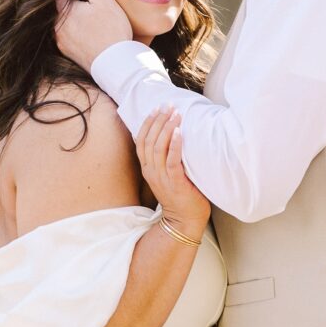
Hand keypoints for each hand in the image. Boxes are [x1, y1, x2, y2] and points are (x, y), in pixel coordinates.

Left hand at [54, 0, 131, 71]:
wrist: (117, 65)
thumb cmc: (112, 30)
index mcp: (63, 11)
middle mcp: (56, 28)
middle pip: (61, 10)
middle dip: (73, 6)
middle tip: (91, 7)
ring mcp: (61, 43)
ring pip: (64, 25)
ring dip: (75, 21)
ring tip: (93, 22)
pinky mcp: (68, 55)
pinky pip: (68, 39)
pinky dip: (77, 35)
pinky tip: (91, 35)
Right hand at [137, 106, 209, 237]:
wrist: (184, 221)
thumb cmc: (181, 196)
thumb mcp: (168, 175)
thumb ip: (166, 158)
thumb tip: (174, 135)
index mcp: (148, 169)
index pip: (141, 141)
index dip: (147, 123)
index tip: (156, 109)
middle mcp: (151, 172)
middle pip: (149, 140)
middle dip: (158, 120)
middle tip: (168, 105)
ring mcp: (162, 178)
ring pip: (159, 148)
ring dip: (167, 128)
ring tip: (176, 113)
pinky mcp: (175, 183)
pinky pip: (172, 161)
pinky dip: (175, 145)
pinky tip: (180, 132)